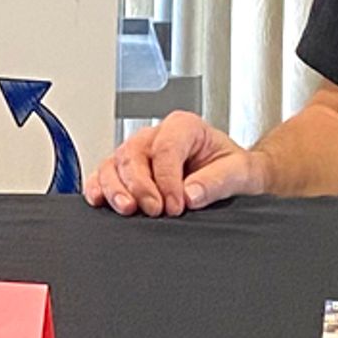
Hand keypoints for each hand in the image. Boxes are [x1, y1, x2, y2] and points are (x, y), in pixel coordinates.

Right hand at [90, 110, 266, 216]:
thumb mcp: (239, 172)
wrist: (233, 177)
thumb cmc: (233, 168)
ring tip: (127, 209)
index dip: (167, 179)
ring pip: (114, 164)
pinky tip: (100, 201)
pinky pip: (103, 174)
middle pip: (133, 154)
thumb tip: (190, 194)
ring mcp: (139, 153)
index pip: (165, 148)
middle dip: (139, 185)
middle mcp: (157, 136)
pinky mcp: (127, 172)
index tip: (176, 205)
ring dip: (115, 189)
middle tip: (154, 210)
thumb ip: (217, 181)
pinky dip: (98, 188)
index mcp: (185, 127)